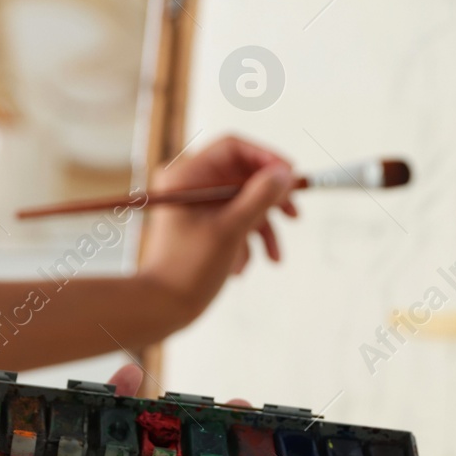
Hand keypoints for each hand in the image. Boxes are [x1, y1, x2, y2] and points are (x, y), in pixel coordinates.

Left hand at [136, 135, 297, 331]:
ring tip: (274, 257)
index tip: (291, 176)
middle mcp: (189, 185)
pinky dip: (246, 242)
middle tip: (294, 216)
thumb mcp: (231, 230)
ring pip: (243, 203)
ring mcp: (196, 206)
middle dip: (270, 201)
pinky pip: (233, 222)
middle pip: (242, 176)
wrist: (160, 307)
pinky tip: (242, 268)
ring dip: (262, 229)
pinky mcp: (202, 225)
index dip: (266, 158)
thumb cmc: (189, 268)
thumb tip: (284, 172)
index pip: (233, 148)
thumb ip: (260, 197)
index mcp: (186, 176)